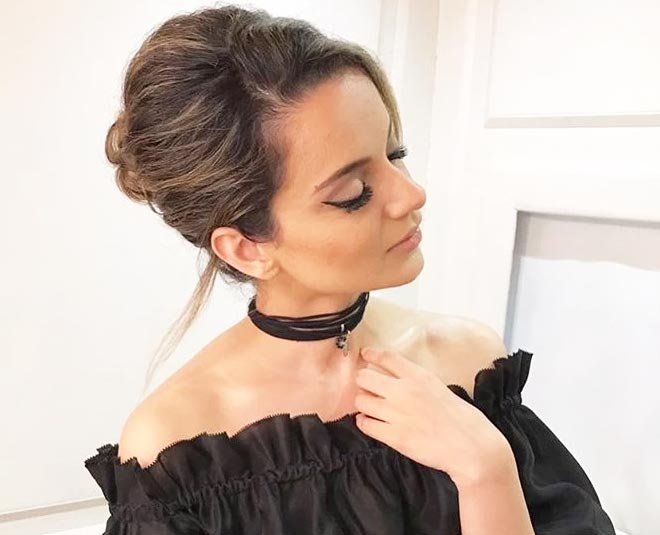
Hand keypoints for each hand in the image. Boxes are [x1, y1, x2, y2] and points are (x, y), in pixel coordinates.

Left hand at [354, 347, 513, 486]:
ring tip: (370, 408)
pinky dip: (364, 422)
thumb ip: (417, 383)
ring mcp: (397, 414)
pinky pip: (365, 424)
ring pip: (361, 400)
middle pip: (365, 377)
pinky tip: (371, 423)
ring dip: (363, 403)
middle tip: (368, 388)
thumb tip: (396, 383)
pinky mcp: (393, 436)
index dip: (372, 354)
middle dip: (363, 382)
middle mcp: (404, 391)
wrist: (471, 447)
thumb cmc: (463, 420)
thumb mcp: (440, 388)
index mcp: (419, 377)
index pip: (387, 358)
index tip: (365, 354)